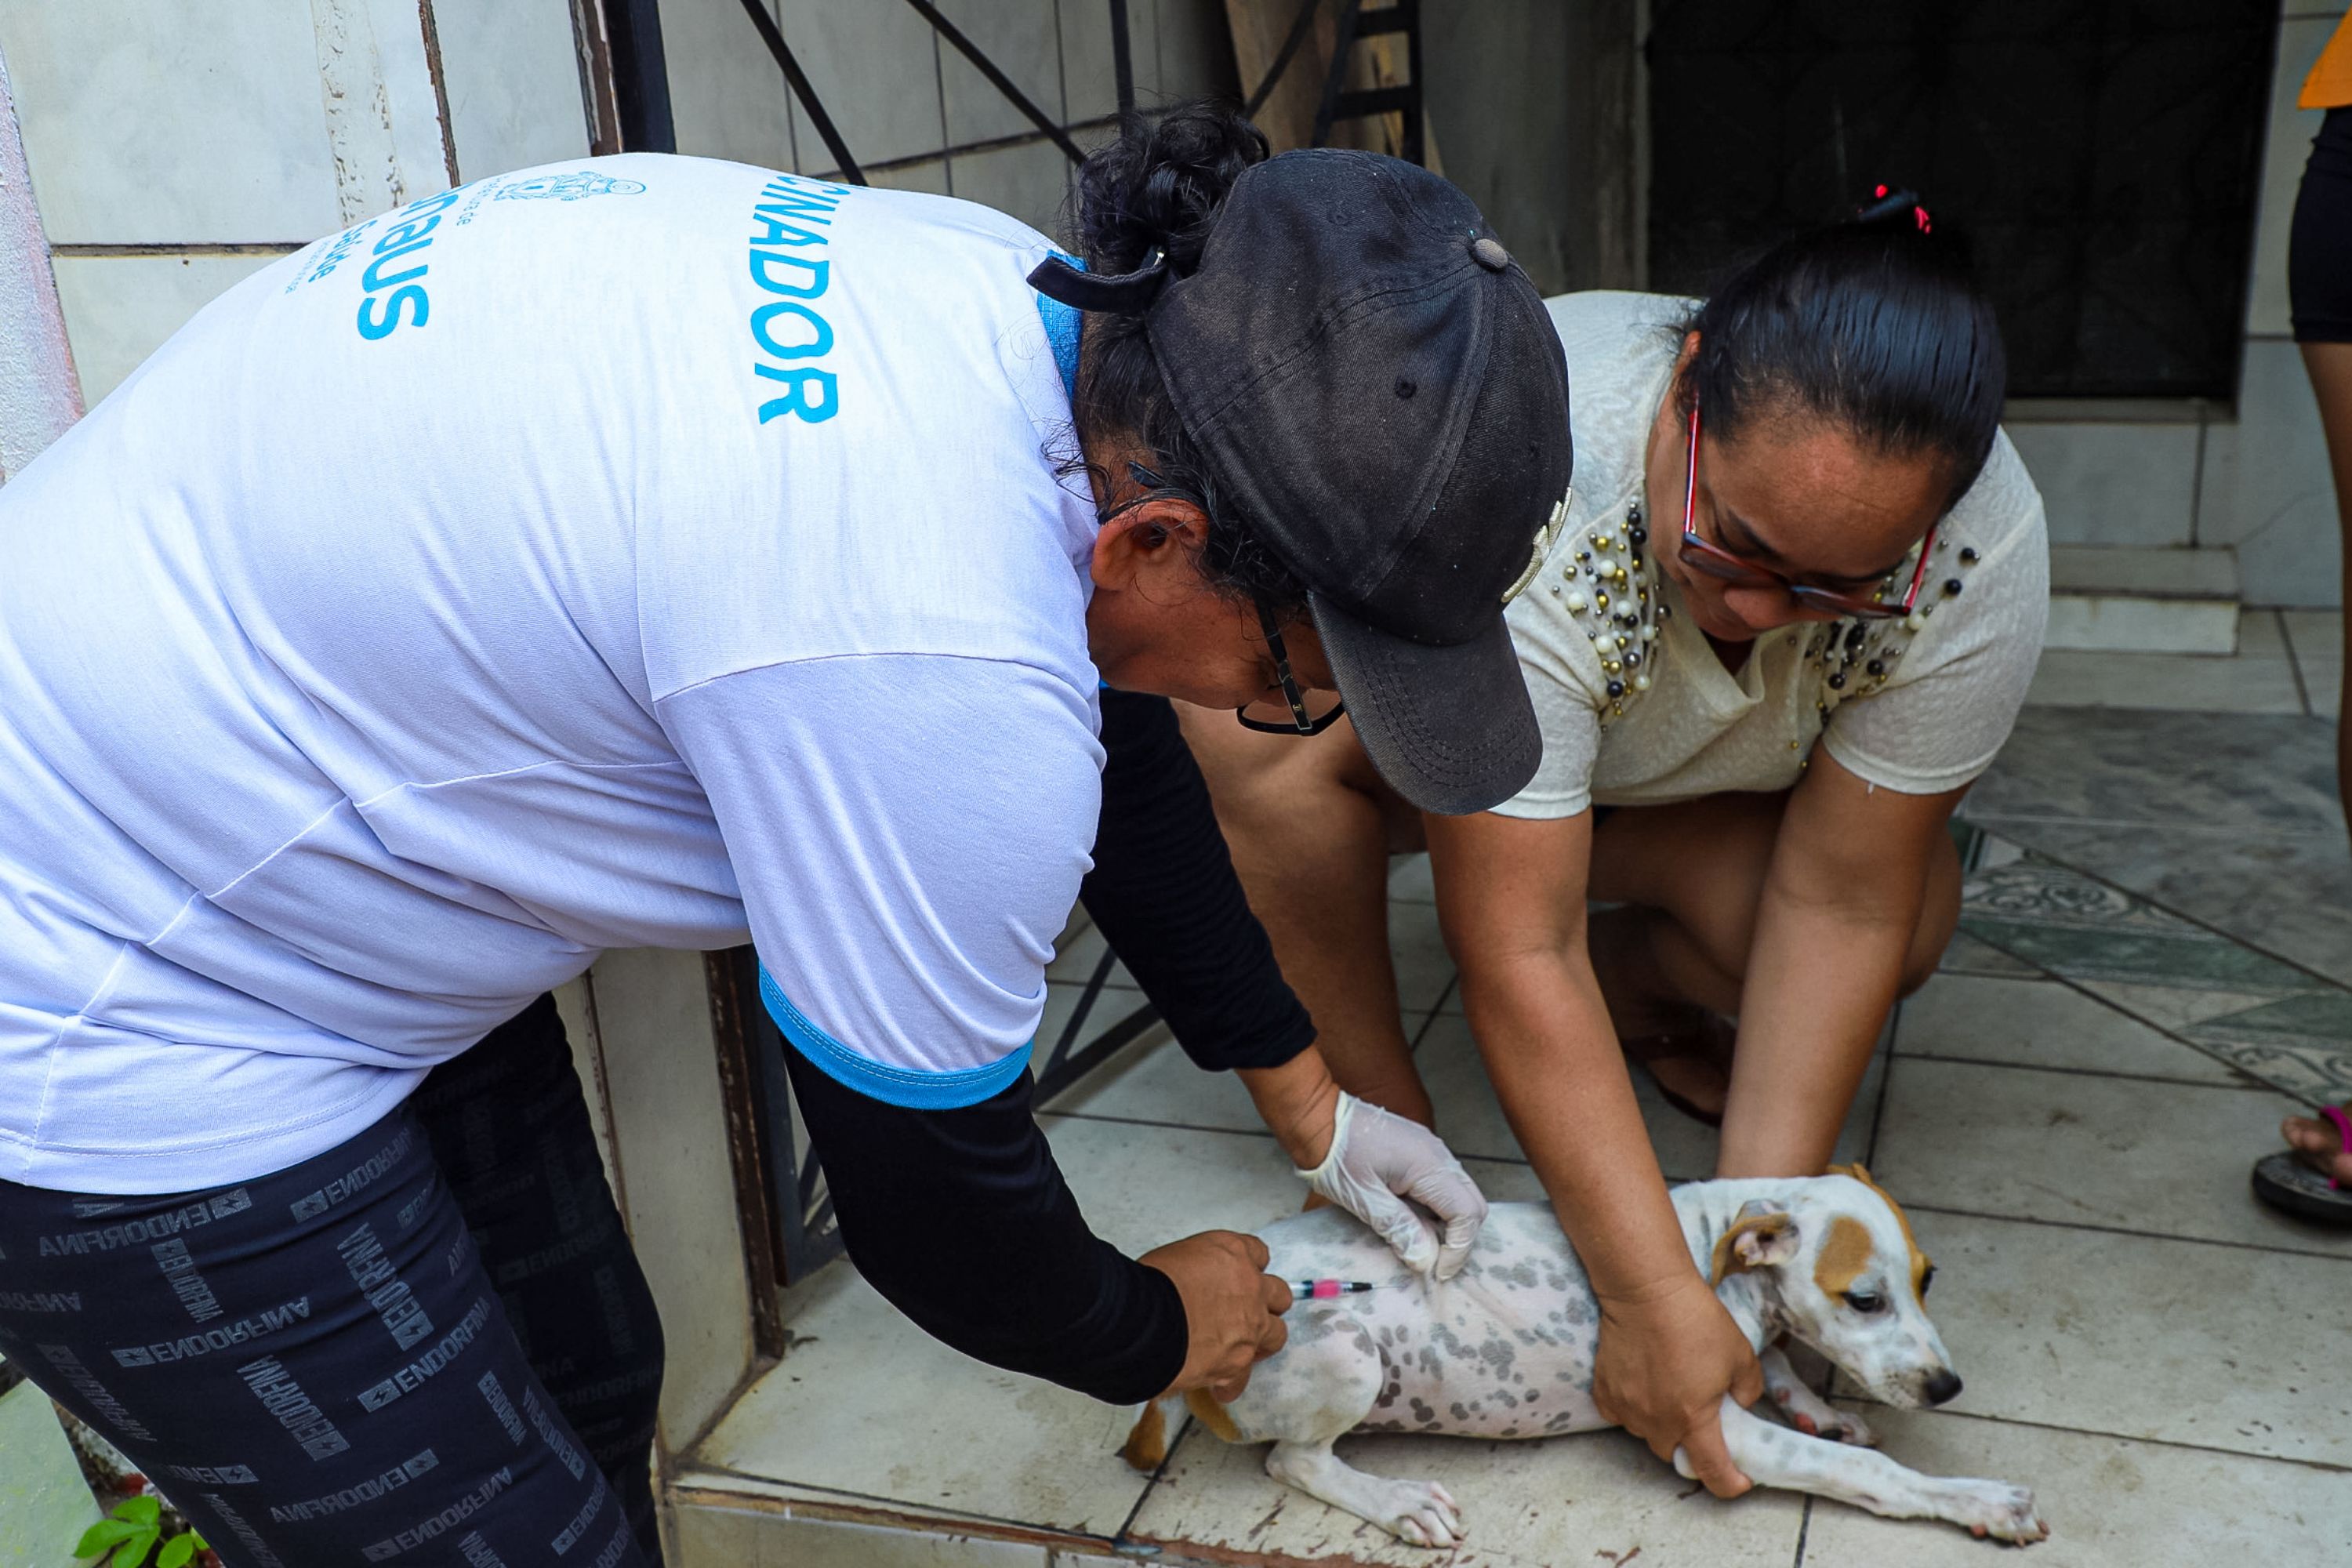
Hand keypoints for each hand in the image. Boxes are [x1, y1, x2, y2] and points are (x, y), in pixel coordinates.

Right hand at [1142, 1231, 1292, 1400]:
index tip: (1242, 1277)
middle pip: (1279, 1295)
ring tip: (1242, 1348)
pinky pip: (1245, 1376)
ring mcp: (1250, 1326)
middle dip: (1266, 1304)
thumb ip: (1197, 1271)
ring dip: (1261, 1341)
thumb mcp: (1174, 1258)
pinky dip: (1233, 1381)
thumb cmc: (1148, 1286)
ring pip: (1277, 1334)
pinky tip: (1219, 1384)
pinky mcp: (1238, 1362)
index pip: (1257, 1254)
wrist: (1143, 1320)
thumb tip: (1190, 1288)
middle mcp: (1250, 1288)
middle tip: (1249, 1313)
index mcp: (1232, 1253)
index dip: (1248, 1269)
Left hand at [1296, 1091, 1488, 1278]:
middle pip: (1472, 1204)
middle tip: (1435, 1264)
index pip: (1467, 1212)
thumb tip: (1426, 1260)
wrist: (1318, 1117)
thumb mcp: (1364, 1197)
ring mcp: (1430, 1151)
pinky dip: (1437, 1210)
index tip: (1438, 1272)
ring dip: (1448, 1225)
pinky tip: (1413, 1223)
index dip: (1459, 1248)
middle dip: (1460, 1238)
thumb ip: (1399, 1228)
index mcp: (1428, 1164)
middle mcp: (1437, 1154)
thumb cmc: (1335, 1155)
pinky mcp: (1419, 1153)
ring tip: (1421, 1246)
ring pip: (1459, 1195)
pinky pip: (1442, 1185)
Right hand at [1592, 1273, 1763, 1496]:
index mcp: (1693, 1418)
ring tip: (1669, 1397)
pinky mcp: (1604, 1390)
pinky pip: (1620, 1415)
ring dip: (1660, 1426)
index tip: (1739, 1480)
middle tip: (1701, 1422)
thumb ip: (1748, 1389)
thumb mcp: (1741, 1355)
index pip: (1713, 1472)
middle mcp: (1656, 1421)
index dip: (1730, 1483)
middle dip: (1691, 1446)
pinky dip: (1633, 1410)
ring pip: (1646, 1434)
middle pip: (1674, 1454)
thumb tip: (1739, 1403)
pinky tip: (1641, 1388)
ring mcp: (1626, 1407)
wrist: (1646, 1290)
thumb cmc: (1696, 1320)